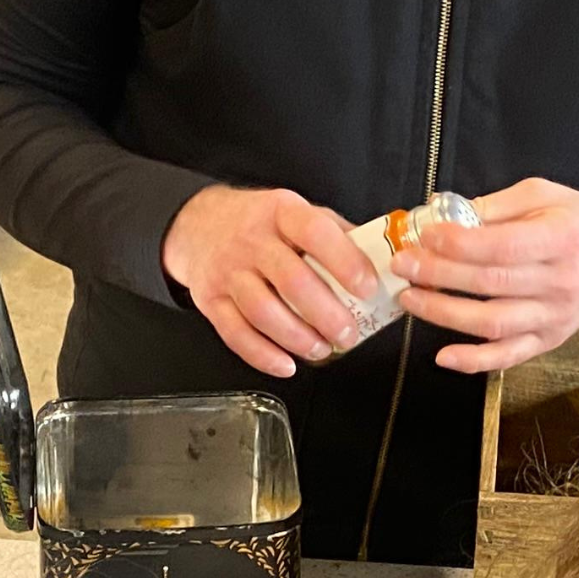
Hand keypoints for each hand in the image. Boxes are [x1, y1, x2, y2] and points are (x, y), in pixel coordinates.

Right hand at [164, 185, 372, 378]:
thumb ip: (335, 234)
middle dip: (326, 314)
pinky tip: (286, 364)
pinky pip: (235, 333)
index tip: (368, 288)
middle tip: (348, 333)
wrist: (198, 225)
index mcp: (281, 213)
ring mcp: (228, 272)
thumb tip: (379, 261)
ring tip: (322, 349)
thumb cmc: (259, 223)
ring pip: (263, 311)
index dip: (345, 262)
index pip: (315, 233)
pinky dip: (263, 355)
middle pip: (291, 280)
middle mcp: (251, 241)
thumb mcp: (296, 212)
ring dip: (297, 338)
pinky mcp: (211, 300)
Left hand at [394, 179, 578, 374]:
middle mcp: (560, 283)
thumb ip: (497, 206)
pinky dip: (475, 361)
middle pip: (491, 284)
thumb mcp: (546, 196)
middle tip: (404, 265)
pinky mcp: (548, 340)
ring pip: (493, 323)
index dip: (459, 244)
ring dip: (445, 314)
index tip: (425, 236)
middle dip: (439, 275)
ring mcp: (554, 317)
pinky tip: (443, 356)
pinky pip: (509, 356)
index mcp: (562, 240)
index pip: (502, 247)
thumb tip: (444, 214)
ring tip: (410, 298)